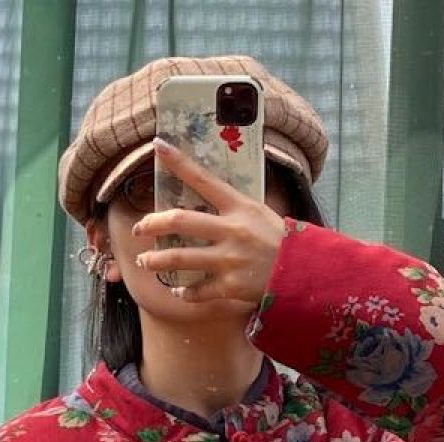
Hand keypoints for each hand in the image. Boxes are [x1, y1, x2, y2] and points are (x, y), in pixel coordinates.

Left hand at [130, 140, 286, 306]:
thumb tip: (209, 193)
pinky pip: (198, 290)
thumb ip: (233, 207)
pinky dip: (184, 292)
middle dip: (153, 223)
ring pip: (181, 258)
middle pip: (181, 221)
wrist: (304, 273)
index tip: (157, 146)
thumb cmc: (280, 241)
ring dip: (157, 261)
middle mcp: (231, 230)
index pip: (203, 179)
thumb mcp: (260, 213)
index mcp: (239, 207)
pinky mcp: (231, 286)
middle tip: (139, 228)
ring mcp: (229, 260)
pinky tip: (177, 290)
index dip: (178, 162)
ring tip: (145, 261)